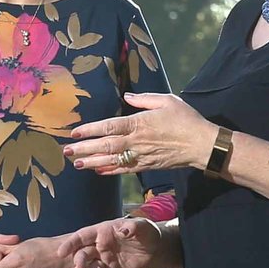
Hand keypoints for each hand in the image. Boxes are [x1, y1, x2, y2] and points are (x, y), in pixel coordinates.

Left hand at [66, 91, 221, 175]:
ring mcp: (141, 155)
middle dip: (84, 149)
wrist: (202, 144)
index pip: (108, 127)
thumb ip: (144, 99)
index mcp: (139, 123)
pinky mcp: (147, 166)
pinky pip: (125, 170)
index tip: (74, 133)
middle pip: (105, 146)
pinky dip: (110, 170)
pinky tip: (98, 171)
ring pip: (112, 160)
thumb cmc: (186, 119)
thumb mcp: (167, 100)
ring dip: (92, 162)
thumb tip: (126, 96)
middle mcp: (137, 141)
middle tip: (66, 152)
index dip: (90, 130)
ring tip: (76, 164)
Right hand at [73, 217, 165, 267]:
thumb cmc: (145, 231)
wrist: (154, 247)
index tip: (61, 252)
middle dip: (79, 261)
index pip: (83, 236)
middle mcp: (99, 246)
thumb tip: (124, 230)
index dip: (71, 243)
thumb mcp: (142, 226)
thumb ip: (133, 227)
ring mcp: (104, 260)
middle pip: (82, 254)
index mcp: (102, 232)